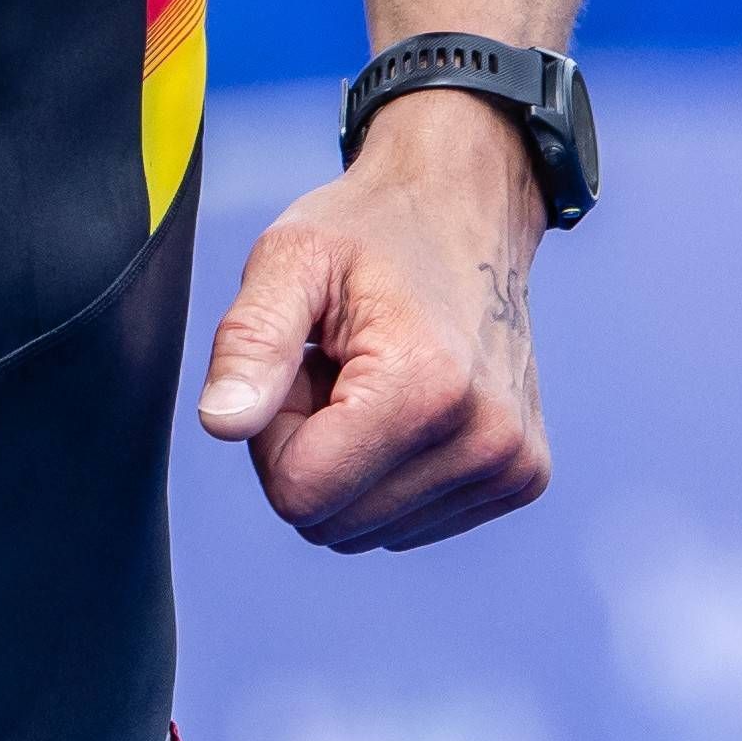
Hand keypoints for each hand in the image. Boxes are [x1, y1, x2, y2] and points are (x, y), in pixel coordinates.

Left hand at [197, 95, 551, 549]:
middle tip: (333, 370)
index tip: (301, 367)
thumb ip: (248, 343)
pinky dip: (390, 473)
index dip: (274, 434)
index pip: (300, 493)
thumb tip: (220, 424)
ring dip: (348, 464)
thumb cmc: (372, 229)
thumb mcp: (290, 260)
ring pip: (367, 532)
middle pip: (331, 522)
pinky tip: (405, 403)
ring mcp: (511, 466)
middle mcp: (484, 440)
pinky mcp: (521, 478)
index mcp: (426, 387)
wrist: (465, 208)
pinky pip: (408, 525)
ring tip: (369, 380)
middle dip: (310, 452)